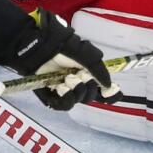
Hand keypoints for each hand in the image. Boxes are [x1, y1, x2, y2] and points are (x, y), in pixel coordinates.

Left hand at [5, 9, 121, 110]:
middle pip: (91, 96)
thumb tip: (108, 85)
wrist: (40, 48)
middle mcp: (78, 83)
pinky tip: (61, 87)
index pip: (104, 90)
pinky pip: (64, 106)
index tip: (110, 91)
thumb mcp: (85, 54)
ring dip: (77, 91)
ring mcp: (65, 91)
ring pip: (79, 100)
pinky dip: (66, 97)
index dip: (111, 94)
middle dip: (89, 87)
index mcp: (88, 73)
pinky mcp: (52, 97)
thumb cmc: (61, 47)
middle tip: (81, 75)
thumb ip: (99, 69)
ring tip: (68, 79)